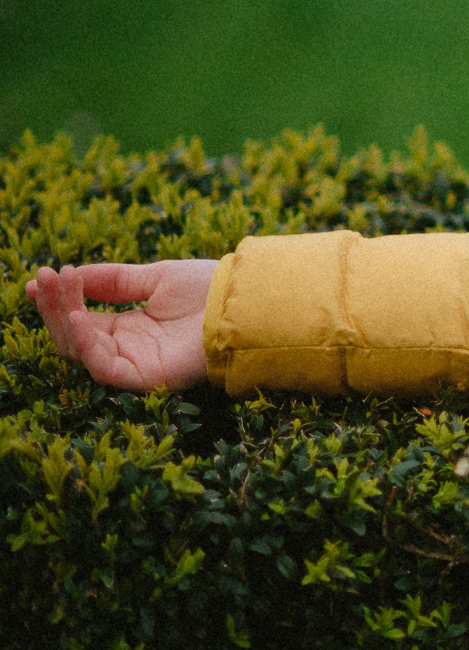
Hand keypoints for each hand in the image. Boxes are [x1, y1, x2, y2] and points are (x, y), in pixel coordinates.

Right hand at [23, 260, 218, 390]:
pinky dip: (85, 344)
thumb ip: (113, 280)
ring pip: (81, 350)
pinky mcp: (146, 378)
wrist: (246, 301)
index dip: (59, 299)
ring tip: (56, 288)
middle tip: (42, 278)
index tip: (40, 276)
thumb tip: (70, 272)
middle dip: (54, 306)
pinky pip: (104, 369)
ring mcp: (136, 365)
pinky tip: (78, 317)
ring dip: (63, 319)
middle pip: (74, 335)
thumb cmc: (211, 289)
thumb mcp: (155, 277)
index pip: (82, 318)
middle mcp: (129, 349)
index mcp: (131, 328)